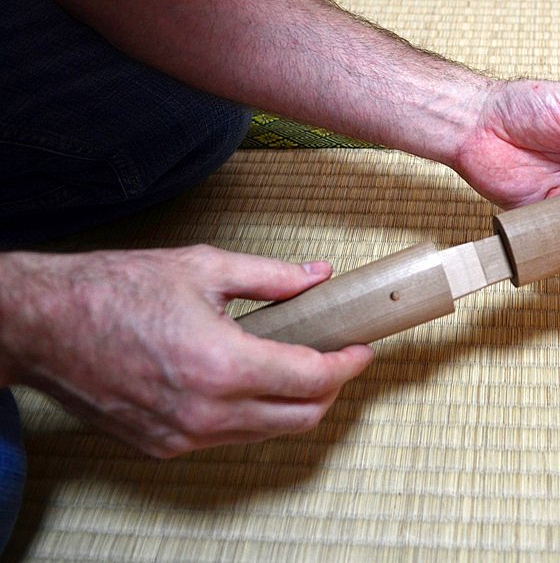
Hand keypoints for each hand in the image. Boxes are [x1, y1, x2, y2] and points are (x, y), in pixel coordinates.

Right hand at [0, 246, 372, 457]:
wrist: (42, 327)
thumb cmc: (113, 290)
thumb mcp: (201, 268)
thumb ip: (270, 276)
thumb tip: (318, 275)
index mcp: (221, 364)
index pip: (312, 379)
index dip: (347, 364)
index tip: (361, 348)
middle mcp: (206, 412)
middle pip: (301, 417)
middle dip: (331, 390)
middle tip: (338, 359)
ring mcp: (184, 436)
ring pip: (267, 432)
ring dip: (295, 404)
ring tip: (298, 365)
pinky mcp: (164, 446)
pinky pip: (229, 437)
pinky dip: (254, 414)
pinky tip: (252, 381)